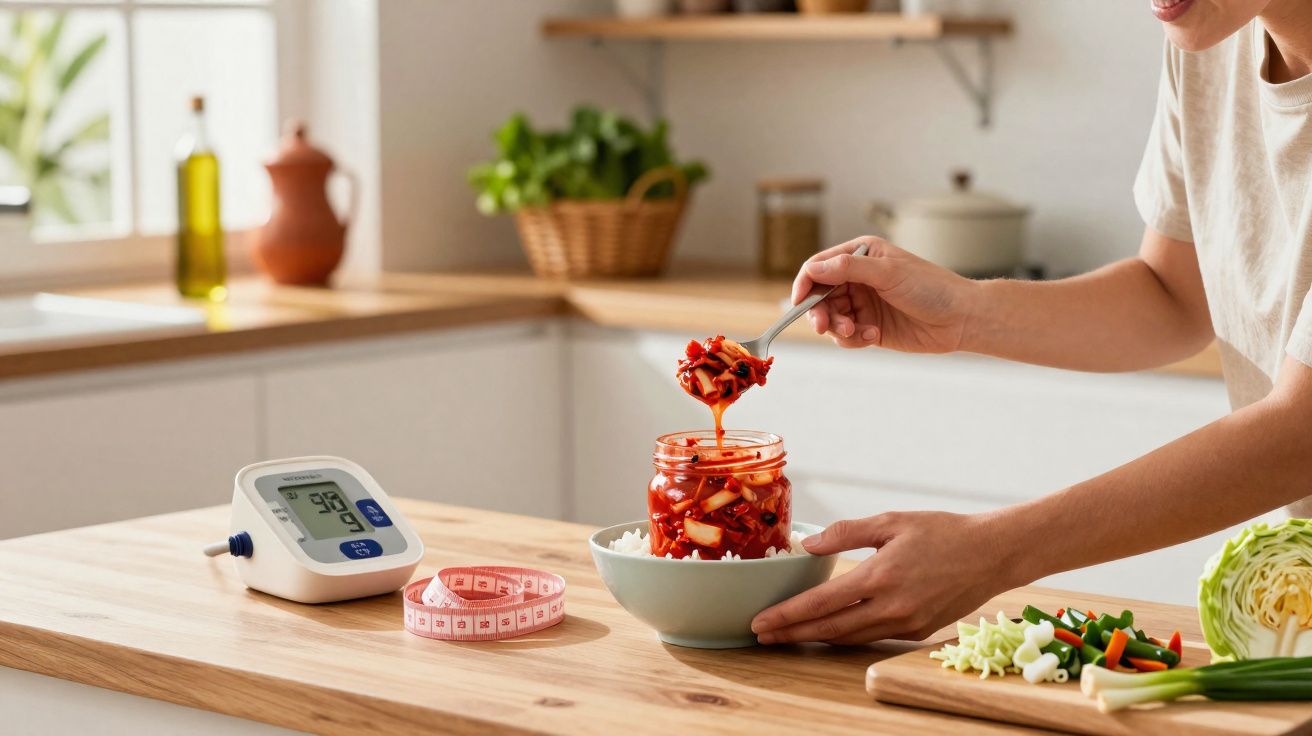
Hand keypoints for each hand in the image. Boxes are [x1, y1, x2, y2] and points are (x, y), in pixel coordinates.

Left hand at [750, 511, 1024, 644]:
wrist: (992, 554)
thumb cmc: (943, 532)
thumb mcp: (891, 521)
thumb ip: (847, 533)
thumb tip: (809, 545)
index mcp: (880, 577)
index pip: (821, 603)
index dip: (787, 615)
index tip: (761, 621)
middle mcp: (891, 607)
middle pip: (829, 629)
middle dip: (792, 634)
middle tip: (761, 636)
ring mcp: (906, 624)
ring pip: (850, 637)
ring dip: (817, 638)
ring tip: (788, 635)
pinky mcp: (918, 631)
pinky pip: (873, 637)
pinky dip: (847, 635)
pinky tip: (830, 630)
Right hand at [792, 236, 978, 353]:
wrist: (961, 319)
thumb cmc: (931, 287)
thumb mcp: (888, 273)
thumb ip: (848, 270)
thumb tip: (813, 270)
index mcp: (860, 256)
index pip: (819, 266)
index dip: (805, 283)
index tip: (799, 302)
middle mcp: (858, 278)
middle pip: (820, 296)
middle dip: (820, 312)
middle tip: (825, 327)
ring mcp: (863, 304)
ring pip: (831, 318)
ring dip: (838, 328)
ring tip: (856, 332)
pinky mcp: (869, 327)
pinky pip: (846, 336)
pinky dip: (854, 339)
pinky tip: (874, 336)